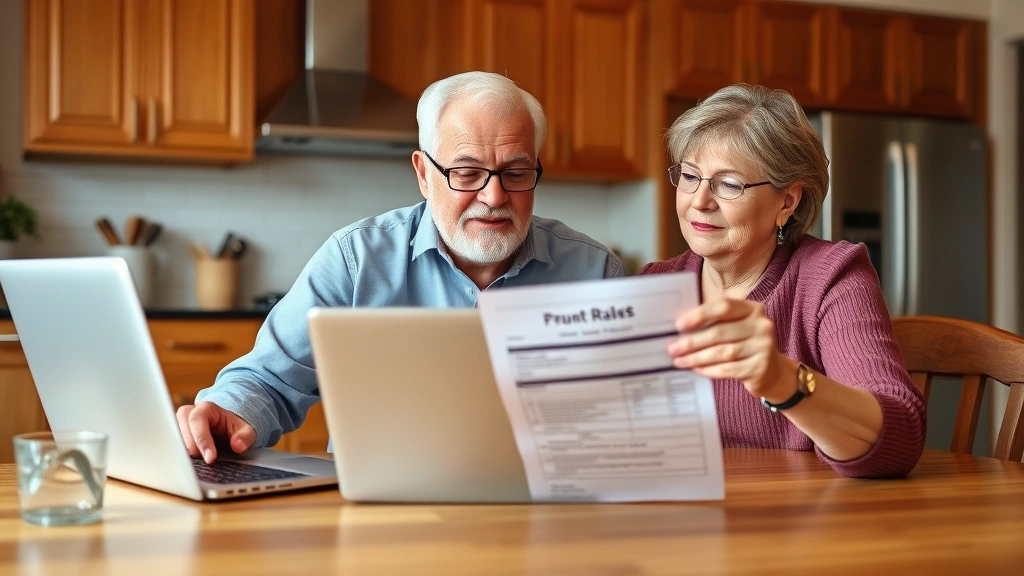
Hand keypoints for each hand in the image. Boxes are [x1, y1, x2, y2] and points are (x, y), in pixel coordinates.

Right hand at [176, 401, 255, 463]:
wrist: (227, 427)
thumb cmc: (233, 427)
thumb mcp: (246, 430)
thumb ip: (244, 436)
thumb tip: (238, 445)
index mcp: (206, 408)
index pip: (198, 421)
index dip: (202, 440)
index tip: (210, 458)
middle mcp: (189, 414)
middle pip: (181, 428)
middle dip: (190, 447)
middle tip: (201, 462)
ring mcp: (180, 425)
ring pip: (173, 437)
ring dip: (182, 451)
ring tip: (193, 465)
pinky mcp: (177, 435)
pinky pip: (173, 445)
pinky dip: (179, 454)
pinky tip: (187, 464)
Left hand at [667, 298, 790, 400]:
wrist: (772, 372)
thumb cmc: (745, 344)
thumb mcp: (735, 327)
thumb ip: (714, 323)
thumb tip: (679, 329)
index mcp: (753, 309)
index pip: (724, 306)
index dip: (700, 315)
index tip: (679, 325)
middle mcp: (762, 325)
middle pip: (719, 332)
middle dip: (692, 341)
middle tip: (673, 348)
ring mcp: (763, 347)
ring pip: (722, 352)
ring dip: (697, 357)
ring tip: (679, 361)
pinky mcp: (760, 368)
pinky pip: (728, 369)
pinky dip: (709, 370)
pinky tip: (696, 369)